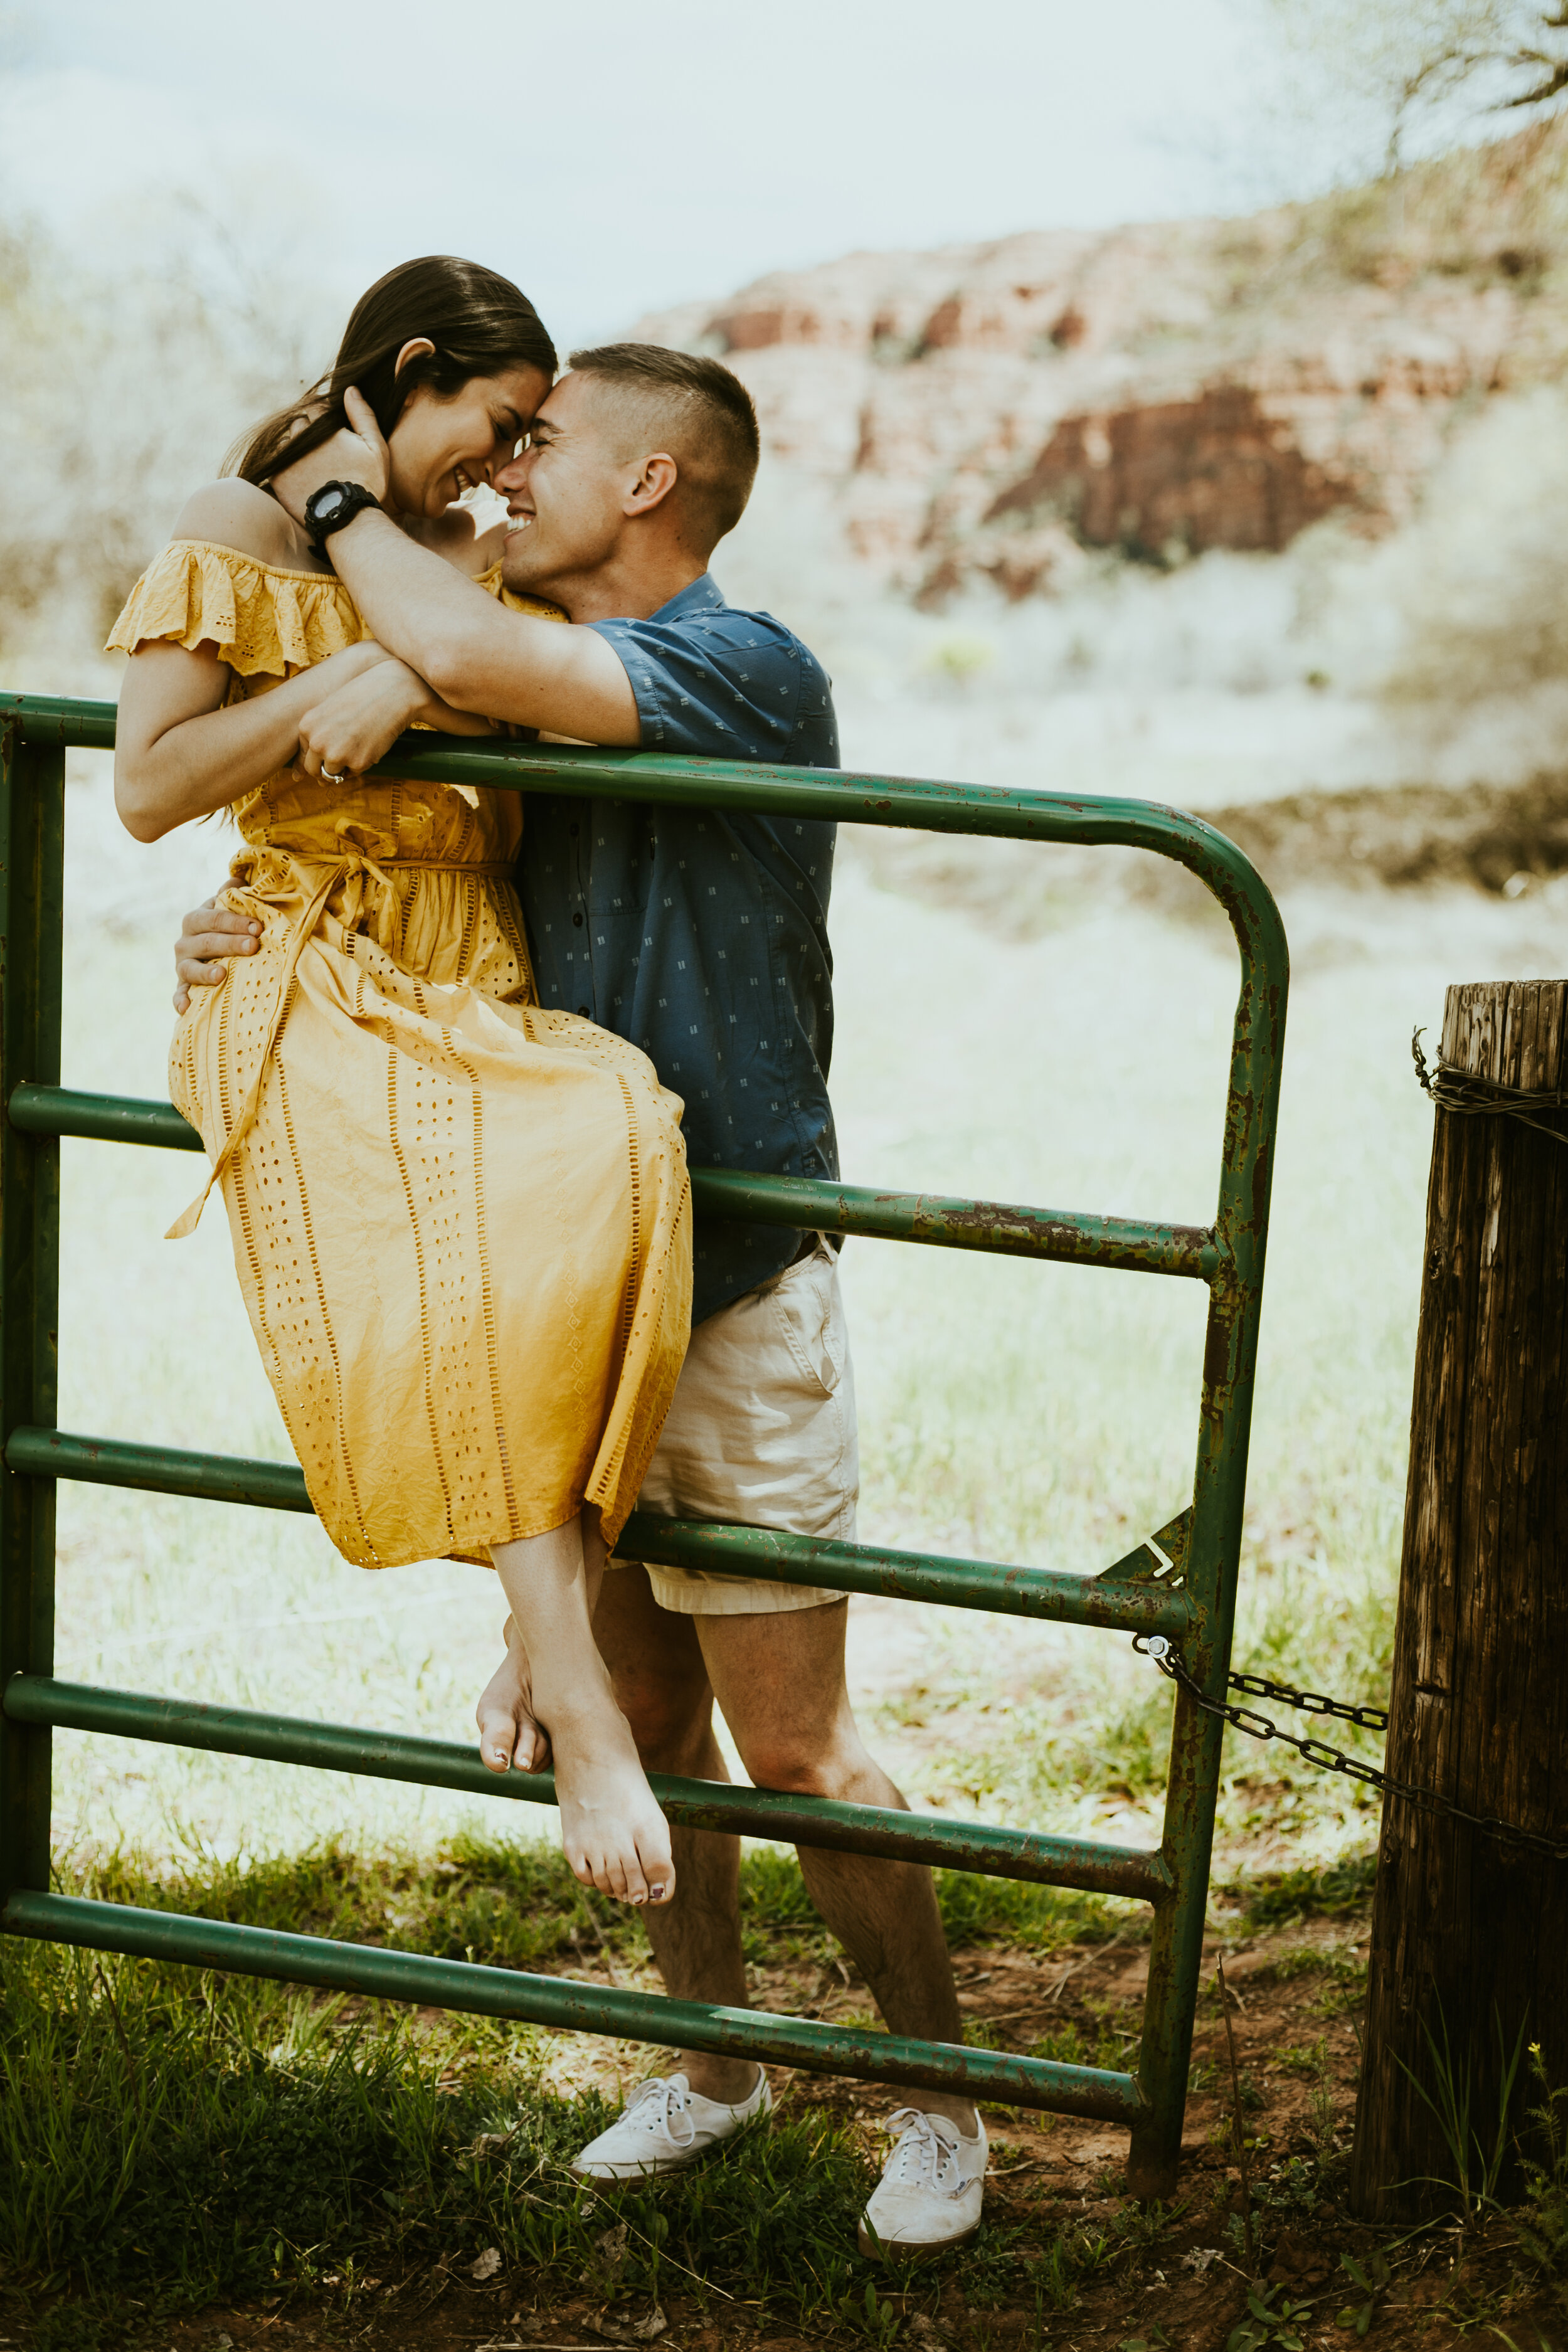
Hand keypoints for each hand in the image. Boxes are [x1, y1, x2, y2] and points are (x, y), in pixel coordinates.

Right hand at [174, 897, 260, 1015]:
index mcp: (197, 919)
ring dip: (205, 972)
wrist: (213, 951)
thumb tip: (239, 878)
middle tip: (253, 946)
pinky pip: (178, 994)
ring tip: (222, 975)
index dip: (235, 921)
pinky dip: (180, 1001)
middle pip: (207, 942)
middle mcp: (186, 941)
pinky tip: (186, 1009)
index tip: (259, 926)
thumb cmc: (229, 928)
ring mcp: (182, 965)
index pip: (215, 918)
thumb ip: (235, 895)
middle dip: (231, 943)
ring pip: (191, 968)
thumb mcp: (230, 909)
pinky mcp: (182, 986)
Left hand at [272, 387, 389, 519]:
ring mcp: (288, 458)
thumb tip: (351, 389)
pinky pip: (277, 464)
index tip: (333, 436)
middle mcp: (302, 438)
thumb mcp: (375, 447)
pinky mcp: (278, 478)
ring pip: (287, 443)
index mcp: (325, 427)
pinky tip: (301, 479)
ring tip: (313, 469)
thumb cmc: (367, 484)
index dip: (326, 420)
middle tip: (324, 455)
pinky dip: (286, 467)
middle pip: (300, 425)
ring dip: (296, 450)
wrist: (348, 519)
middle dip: (310, 433)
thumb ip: (363, 415)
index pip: (317, 410)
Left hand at [294, 659, 433, 784]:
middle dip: (327, 768)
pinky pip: (354, 773)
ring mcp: (336, 754)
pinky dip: (362, 764)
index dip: (318, 758)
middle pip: (314, 771)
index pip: (304, 756)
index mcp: (306, 727)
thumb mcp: (328, 712)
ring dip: (345, 766)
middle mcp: (317, 742)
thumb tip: (296, 777)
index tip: (331, 751)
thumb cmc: (361, 697)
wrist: (391, 691)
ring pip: (333, 775)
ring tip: (359, 743)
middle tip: (345, 754)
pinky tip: (370, 743)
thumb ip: (315, 737)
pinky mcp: (357, 762)